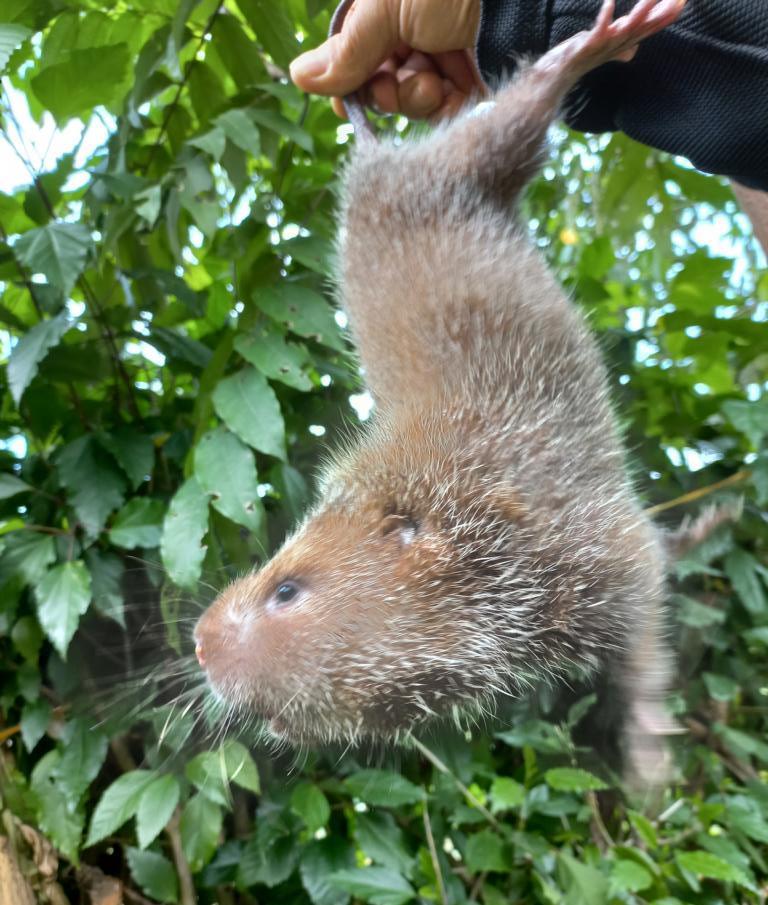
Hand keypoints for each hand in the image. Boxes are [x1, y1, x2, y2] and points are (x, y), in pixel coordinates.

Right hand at [289, 0, 483, 120]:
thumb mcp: (380, 14)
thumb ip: (346, 52)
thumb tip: (297, 76)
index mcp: (368, 26)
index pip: (349, 75)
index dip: (355, 95)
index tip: (358, 102)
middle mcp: (396, 41)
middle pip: (384, 94)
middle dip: (393, 96)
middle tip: (401, 78)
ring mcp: (430, 53)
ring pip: (417, 101)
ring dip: (425, 96)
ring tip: (437, 75)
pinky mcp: (463, 63)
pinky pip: (452, 101)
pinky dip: (455, 102)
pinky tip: (458, 92)